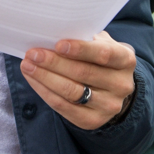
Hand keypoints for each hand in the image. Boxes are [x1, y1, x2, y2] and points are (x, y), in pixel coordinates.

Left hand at [20, 31, 136, 129]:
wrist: (112, 89)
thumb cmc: (100, 59)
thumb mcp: (100, 44)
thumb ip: (84, 38)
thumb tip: (52, 33)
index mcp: (125, 60)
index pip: (104, 55)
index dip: (80, 49)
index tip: (58, 44)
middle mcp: (121, 85)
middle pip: (83, 73)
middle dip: (54, 63)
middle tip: (33, 54)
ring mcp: (109, 106)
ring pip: (71, 91)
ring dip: (45, 77)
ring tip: (27, 65)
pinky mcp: (93, 121)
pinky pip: (64, 106)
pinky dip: (44, 91)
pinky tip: (33, 79)